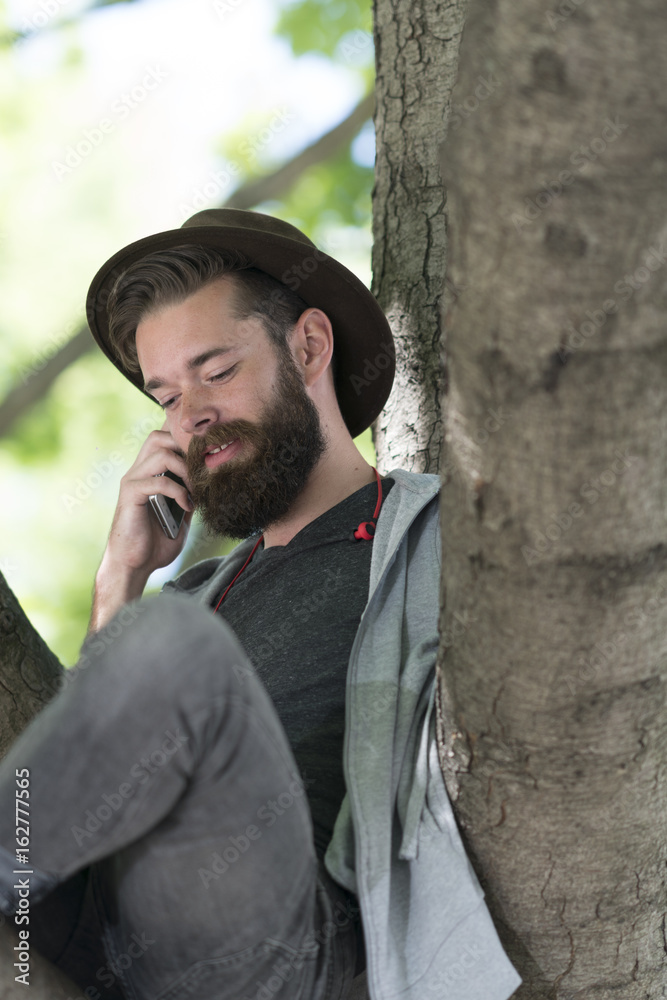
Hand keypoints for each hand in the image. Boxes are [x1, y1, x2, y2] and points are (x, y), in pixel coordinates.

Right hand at [89, 425, 193, 631]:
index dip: (184, 442)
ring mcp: (132, 481)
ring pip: (161, 453)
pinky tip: (187, 506)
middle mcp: (137, 471)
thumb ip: (189, 495)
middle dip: (185, 449)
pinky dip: (179, 491)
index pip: (163, 439)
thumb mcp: (180, 515)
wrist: (134, 566)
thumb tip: (210, 483)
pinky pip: (159, 480)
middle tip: (201, 472)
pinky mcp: (130, 494)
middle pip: (160, 436)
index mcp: (148, 473)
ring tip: (196, 490)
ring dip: (185, 470)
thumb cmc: (155, 542)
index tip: (206, 460)